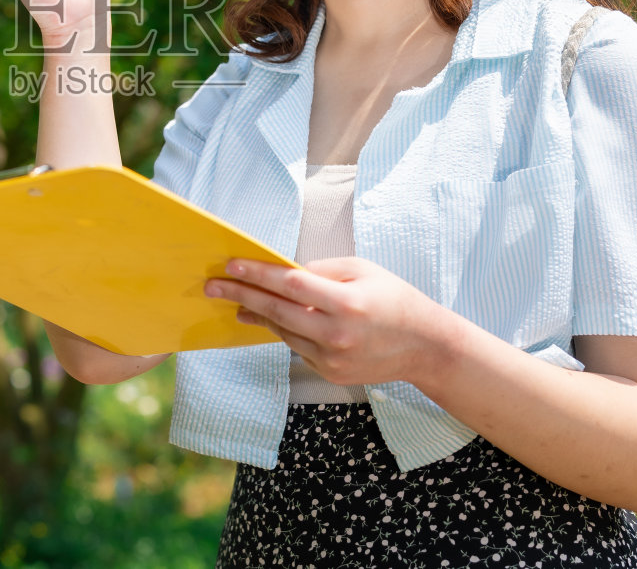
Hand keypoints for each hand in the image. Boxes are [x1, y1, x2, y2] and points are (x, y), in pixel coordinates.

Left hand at [204, 257, 454, 388]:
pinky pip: (296, 346)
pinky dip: (282, 330)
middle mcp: (336, 334)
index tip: (232, 265)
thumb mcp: (362, 271)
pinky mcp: (329, 372)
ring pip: (282, 331)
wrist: (424, 347)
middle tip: (212, 285)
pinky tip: (265, 318)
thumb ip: (320, 271)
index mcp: (346, 303)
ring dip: (256, 314)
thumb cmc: (393, 299)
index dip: (258, 274)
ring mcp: (331, 358)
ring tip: (234, 300)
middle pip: (277, 311)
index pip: (291, 285)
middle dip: (241, 296)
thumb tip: (281, 271)